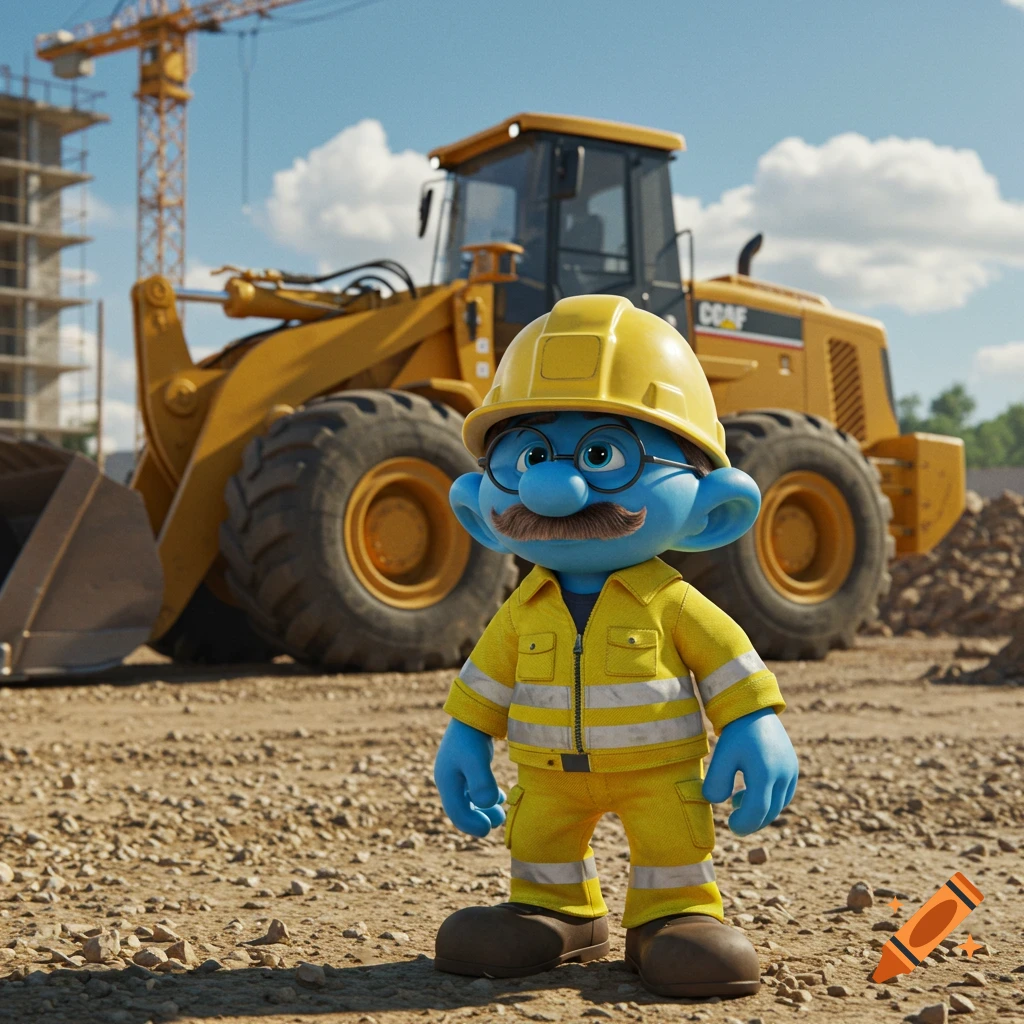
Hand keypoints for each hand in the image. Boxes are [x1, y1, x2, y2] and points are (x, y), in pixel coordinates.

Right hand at [433, 719, 505, 837]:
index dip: (471, 825)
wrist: (472, 711)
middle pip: (460, 807)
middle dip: (478, 818)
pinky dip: (484, 796)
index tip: (488, 830)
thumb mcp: (477, 761)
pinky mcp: (466, 763)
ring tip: (501, 813)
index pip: (456, 812)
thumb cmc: (472, 737)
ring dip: (482, 809)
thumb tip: (487, 805)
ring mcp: (456, 770)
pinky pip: (472, 787)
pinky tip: (499, 796)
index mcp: (446, 781)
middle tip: (498, 823)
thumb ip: (481, 784)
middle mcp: (448, 778)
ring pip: (467, 798)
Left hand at [702, 708, 797, 835]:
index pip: (758, 811)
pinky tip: (750, 793)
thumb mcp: (722, 756)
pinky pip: (784, 793)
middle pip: (770, 811)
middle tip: (734, 823)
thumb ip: (716, 782)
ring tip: (738, 802)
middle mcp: (783, 774)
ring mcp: (791, 771)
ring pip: (779, 803)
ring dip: (761, 811)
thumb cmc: (736, 733)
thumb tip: (715, 802)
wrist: (754, 708)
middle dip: (752, 821)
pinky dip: (770, 799)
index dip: (744, 823)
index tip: (731, 826)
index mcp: (765, 772)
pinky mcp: (793, 767)